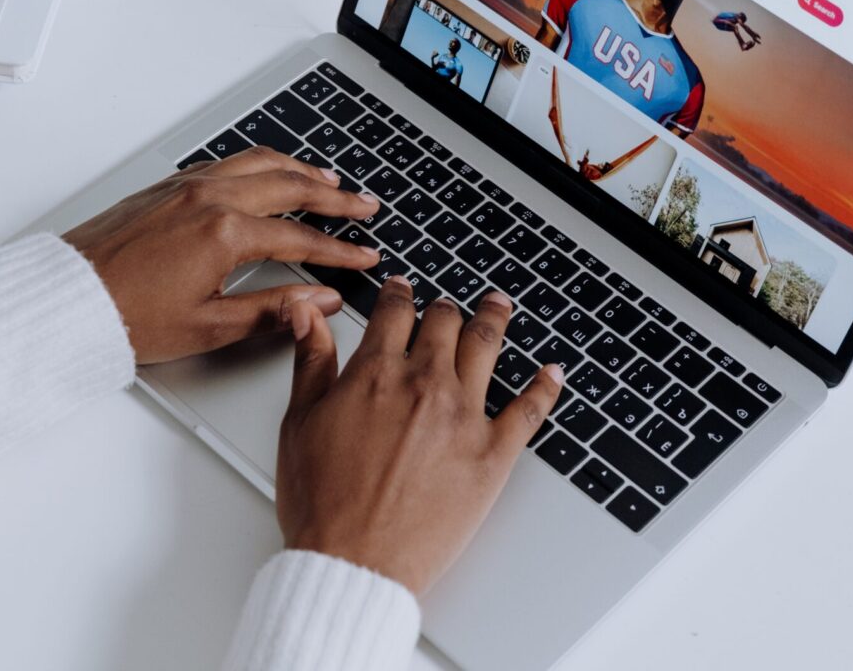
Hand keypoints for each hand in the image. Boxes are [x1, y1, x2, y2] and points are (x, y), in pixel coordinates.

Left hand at [64, 147, 380, 363]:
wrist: (69, 297)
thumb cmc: (126, 315)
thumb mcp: (208, 327)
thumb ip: (272, 310)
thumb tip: (319, 301)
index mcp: (224, 234)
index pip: (301, 238)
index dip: (340, 250)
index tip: (365, 256)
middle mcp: (210, 199)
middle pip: (290, 187)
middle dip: (334, 197)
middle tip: (365, 207)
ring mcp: (188, 186)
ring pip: (260, 163)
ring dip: (301, 170)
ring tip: (329, 180)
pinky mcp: (169, 185)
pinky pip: (229, 162)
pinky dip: (262, 163)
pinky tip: (270, 171)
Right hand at [275, 279, 563, 594]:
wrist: (354, 562)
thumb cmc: (323, 504)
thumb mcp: (299, 422)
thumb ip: (311, 361)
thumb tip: (306, 313)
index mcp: (375, 373)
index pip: (395, 313)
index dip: (399, 294)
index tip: (402, 290)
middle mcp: (424, 385)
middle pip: (444, 323)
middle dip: (445, 309)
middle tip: (448, 306)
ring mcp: (463, 417)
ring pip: (487, 348)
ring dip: (495, 319)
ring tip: (500, 306)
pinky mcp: (493, 455)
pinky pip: (529, 410)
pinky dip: (545, 386)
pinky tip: (553, 372)